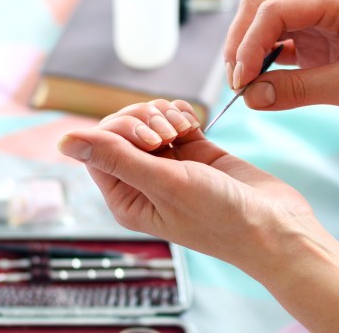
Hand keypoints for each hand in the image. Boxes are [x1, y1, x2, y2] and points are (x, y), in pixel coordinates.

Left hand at [57, 99, 338, 332]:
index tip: (150, 138)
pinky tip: (194, 122)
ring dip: (163, 114)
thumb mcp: (164, 185)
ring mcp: (172, 165)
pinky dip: (181, 113)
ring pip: (149, 120)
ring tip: (184, 130)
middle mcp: (146, 180)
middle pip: (123, 129)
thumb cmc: (219, 216)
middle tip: (168, 135)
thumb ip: (115, 158)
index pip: (99, 147)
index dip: (118, 130)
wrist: (274, 225)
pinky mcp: (197, 152)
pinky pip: (175, 120)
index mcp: (127, 198)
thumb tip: (64, 141)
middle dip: (143, 119)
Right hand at [224, 0, 338, 131]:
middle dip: (241, 43)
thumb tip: (250, 97)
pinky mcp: (317, 45)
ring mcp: (319, 24)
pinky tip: (259, 85)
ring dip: (249, 53)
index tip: (242, 81)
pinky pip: (278, 48)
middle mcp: (323, 5)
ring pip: (265, 27)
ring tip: (243, 86)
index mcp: (336, 1)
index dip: (249, 44)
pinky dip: (263, 65)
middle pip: (261, 9)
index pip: (273, 10)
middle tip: (236, 81)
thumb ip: (297, 90)